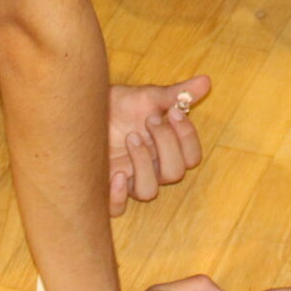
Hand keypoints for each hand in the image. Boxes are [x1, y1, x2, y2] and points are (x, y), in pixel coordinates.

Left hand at [108, 75, 208, 214]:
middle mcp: (151, 168)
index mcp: (166, 148)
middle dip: (165, 145)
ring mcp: (129, 180)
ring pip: (149, 191)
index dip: (187, 138)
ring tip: (130, 137)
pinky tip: (115, 175)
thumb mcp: (147, 96)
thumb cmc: (118, 105)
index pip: (191, 157)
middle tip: (149, 121)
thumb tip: (206, 81)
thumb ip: (176, 94)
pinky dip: (119, 196)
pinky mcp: (105, 189)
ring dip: (143, 164)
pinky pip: (117, 209)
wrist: (83, 109)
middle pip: (175, 174)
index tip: (172, 112)